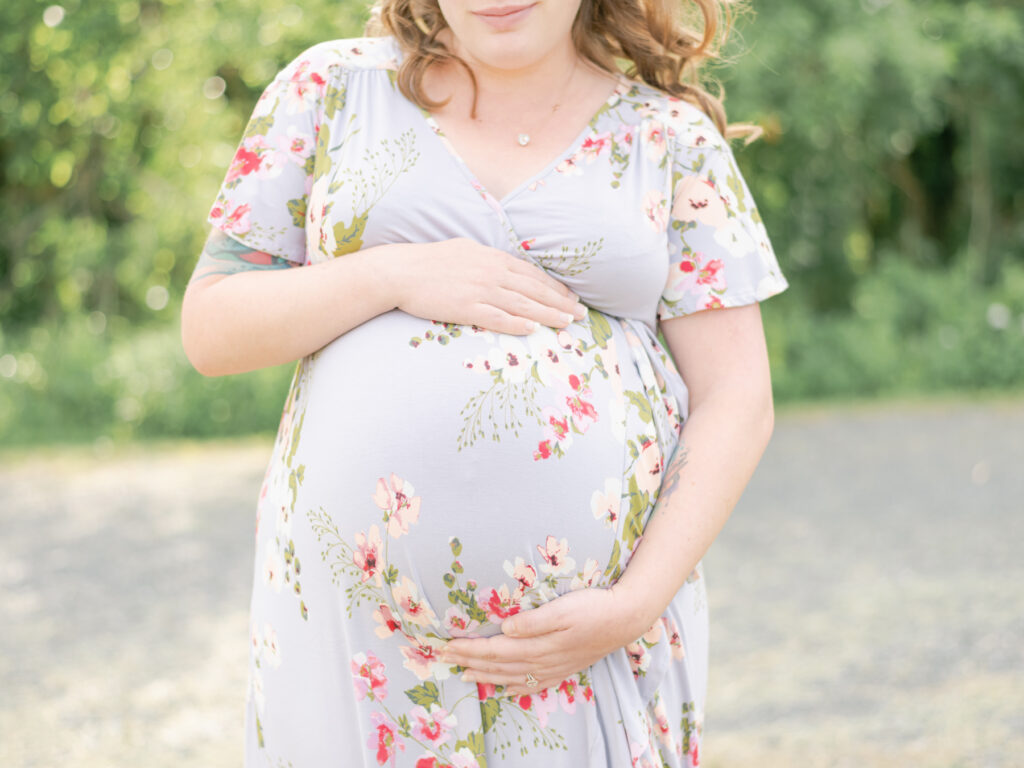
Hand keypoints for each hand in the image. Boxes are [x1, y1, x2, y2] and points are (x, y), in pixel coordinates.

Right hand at [390, 238, 587, 334]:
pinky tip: (534, 329)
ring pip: (522, 304)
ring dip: (548, 314)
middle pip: (534, 290)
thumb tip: (503, 266)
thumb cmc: (429, 262)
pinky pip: (497, 317)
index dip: (554, 287)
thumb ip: (487, 259)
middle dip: (561, 303)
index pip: (531, 274)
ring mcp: (479, 290)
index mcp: (492, 257)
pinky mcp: (466, 307)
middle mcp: (491, 272)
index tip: (571, 297)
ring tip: (566, 323)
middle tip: (581, 314)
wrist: (400, 271)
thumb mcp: (464, 250)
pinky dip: (517, 323)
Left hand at [440, 586, 646, 695]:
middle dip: (470, 661)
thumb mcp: (563, 608)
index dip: (469, 649)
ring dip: (486, 676)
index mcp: (538, 644)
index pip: (495, 649)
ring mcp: (554, 667)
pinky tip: (506, 691)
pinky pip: (534, 684)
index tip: (447, 645)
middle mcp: (542, 660)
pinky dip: (516, 689)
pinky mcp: (564, 668)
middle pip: (498, 664)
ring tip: (466, 676)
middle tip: (445, 659)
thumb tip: (505, 627)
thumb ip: (533, 621)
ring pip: (512, 676)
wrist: (626, 619)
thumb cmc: (593, 607)